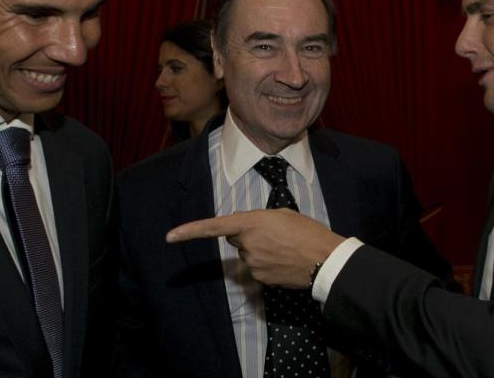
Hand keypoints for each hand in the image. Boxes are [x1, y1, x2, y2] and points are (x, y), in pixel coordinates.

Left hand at [166, 209, 345, 287]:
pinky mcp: (261, 279)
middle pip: (236, 239)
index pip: (214, 226)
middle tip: (274, 234)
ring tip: (284, 247)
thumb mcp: (282, 214)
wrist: (324, 259)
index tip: (169, 237)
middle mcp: (248, 244)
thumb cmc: (307, 232)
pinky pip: (257, 268)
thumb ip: (257, 219)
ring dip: (260, 250)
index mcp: (252, 223)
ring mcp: (253, 264)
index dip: (190, 231)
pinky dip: (267, 264)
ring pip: (248, 254)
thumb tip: (242, 226)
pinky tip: (284, 260)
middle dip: (248, 235)